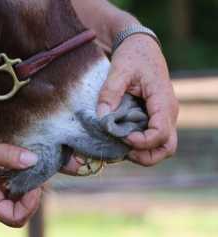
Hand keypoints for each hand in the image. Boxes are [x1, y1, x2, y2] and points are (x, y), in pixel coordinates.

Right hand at [0, 125, 41, 227]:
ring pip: (17, 198)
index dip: (30, 204)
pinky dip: (21, 176)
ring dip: (28, 185)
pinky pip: (12, 185)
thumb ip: (6, 155)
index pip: (15, 217)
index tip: (35, 184)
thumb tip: (33, 160)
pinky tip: (23, 162)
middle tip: (37, 173)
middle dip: (32, 195)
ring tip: (32, 167)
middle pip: (19, 211)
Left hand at [97, 35, 178, 165]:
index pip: (161, 134)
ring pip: (162, 146)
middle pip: (167, 148)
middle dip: (145, 155)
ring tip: (121, 145)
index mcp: (163, 101)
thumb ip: (109, 93)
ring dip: (143, 152)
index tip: (123, 137)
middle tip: (123, 150)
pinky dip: (139, 144)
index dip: (142, 142)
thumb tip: (101, 118)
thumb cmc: (132, 56)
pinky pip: (153, 138)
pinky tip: (121, 138)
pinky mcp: (155, 117)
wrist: (141, 47)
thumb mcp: (119, 70)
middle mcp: (168, 112)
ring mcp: (163, 116)